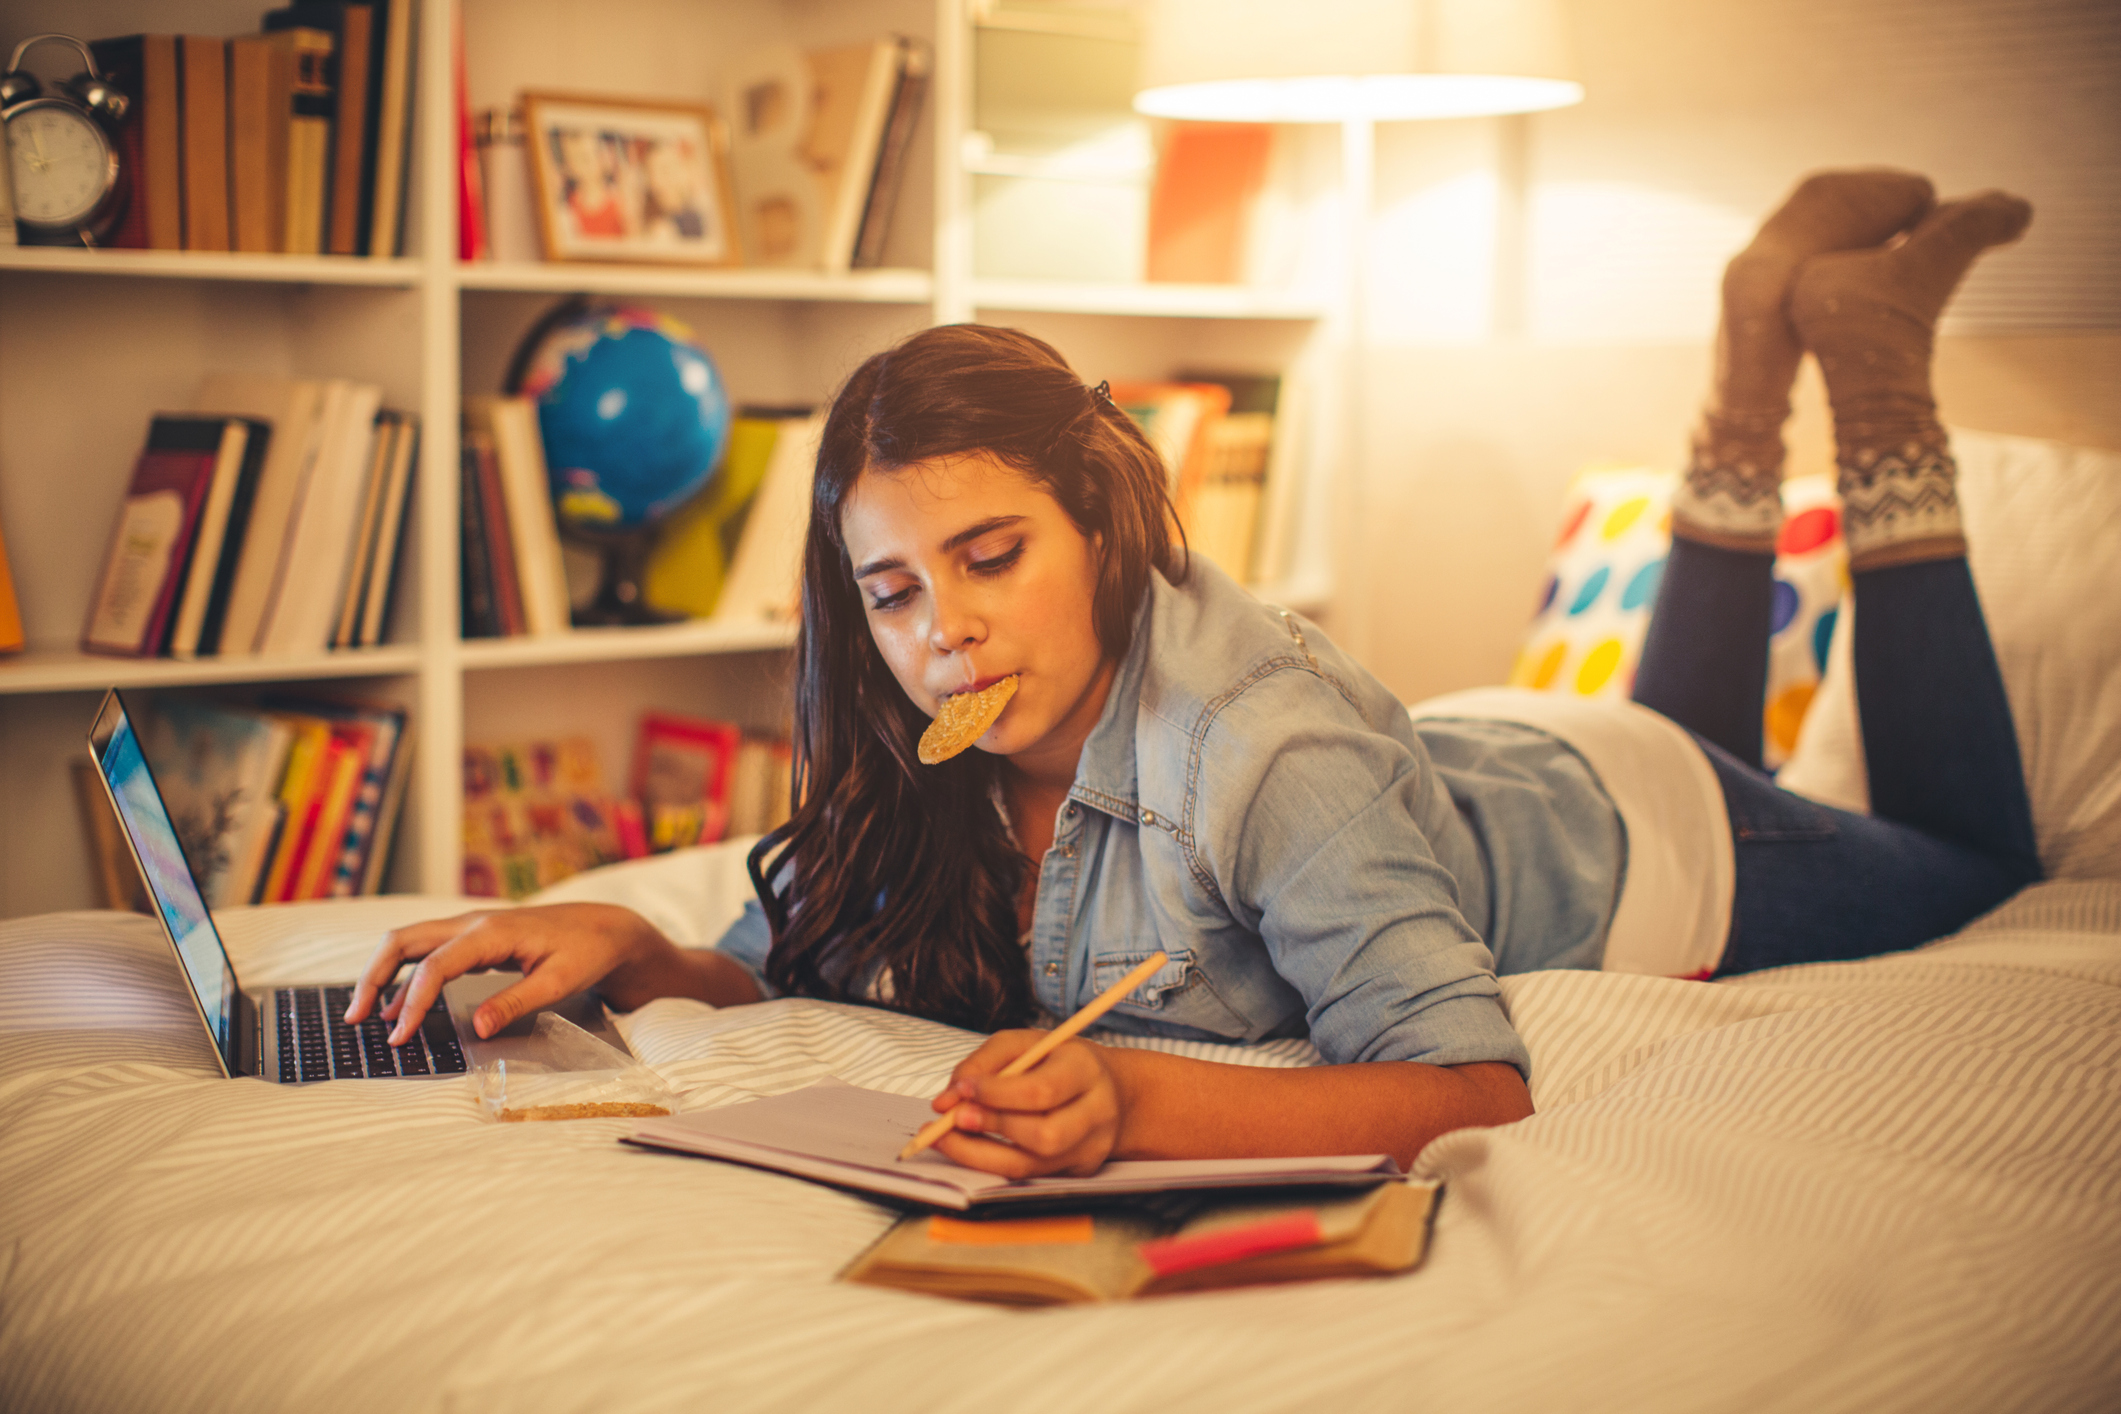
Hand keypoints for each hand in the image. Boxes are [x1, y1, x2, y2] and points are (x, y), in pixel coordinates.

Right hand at [343, 903, 672, 1044]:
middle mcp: (473, 923)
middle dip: (373, 976)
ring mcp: (471, 927)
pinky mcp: (475, 937)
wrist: (606, 928)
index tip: (400, 1036)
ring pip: (410, 942)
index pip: (434, 965)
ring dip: (383, 974)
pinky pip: (429, 951)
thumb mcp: (558, 982)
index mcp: (491, 932)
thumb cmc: (586, 952)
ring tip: (365, 1015)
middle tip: (355, 1018)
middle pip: (404, 941)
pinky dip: (405, 975)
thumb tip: (478, 1028)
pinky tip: (398, 1007)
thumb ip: (516, 1002)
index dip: (413, 1001)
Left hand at [927, 1029, 1124, 1177]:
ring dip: (979, 1154)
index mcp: (1085, 1070)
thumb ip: (982, 1063)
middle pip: (1044, 1136)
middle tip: (950, 1120)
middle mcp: (1096, 1113)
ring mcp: (1091, 1149)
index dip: (996, 1094)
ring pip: (1030, 1167)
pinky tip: (969, 1147)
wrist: (1108, 1089)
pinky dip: (990, 1164)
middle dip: (990, 1128)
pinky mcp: (1078, 1171)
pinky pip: (1027, 1177)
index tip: (961, 1089)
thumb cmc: (1057, 1062)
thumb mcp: (1024, 1045)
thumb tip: (946, 1101)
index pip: (1042, 1091)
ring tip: (946, 1137)